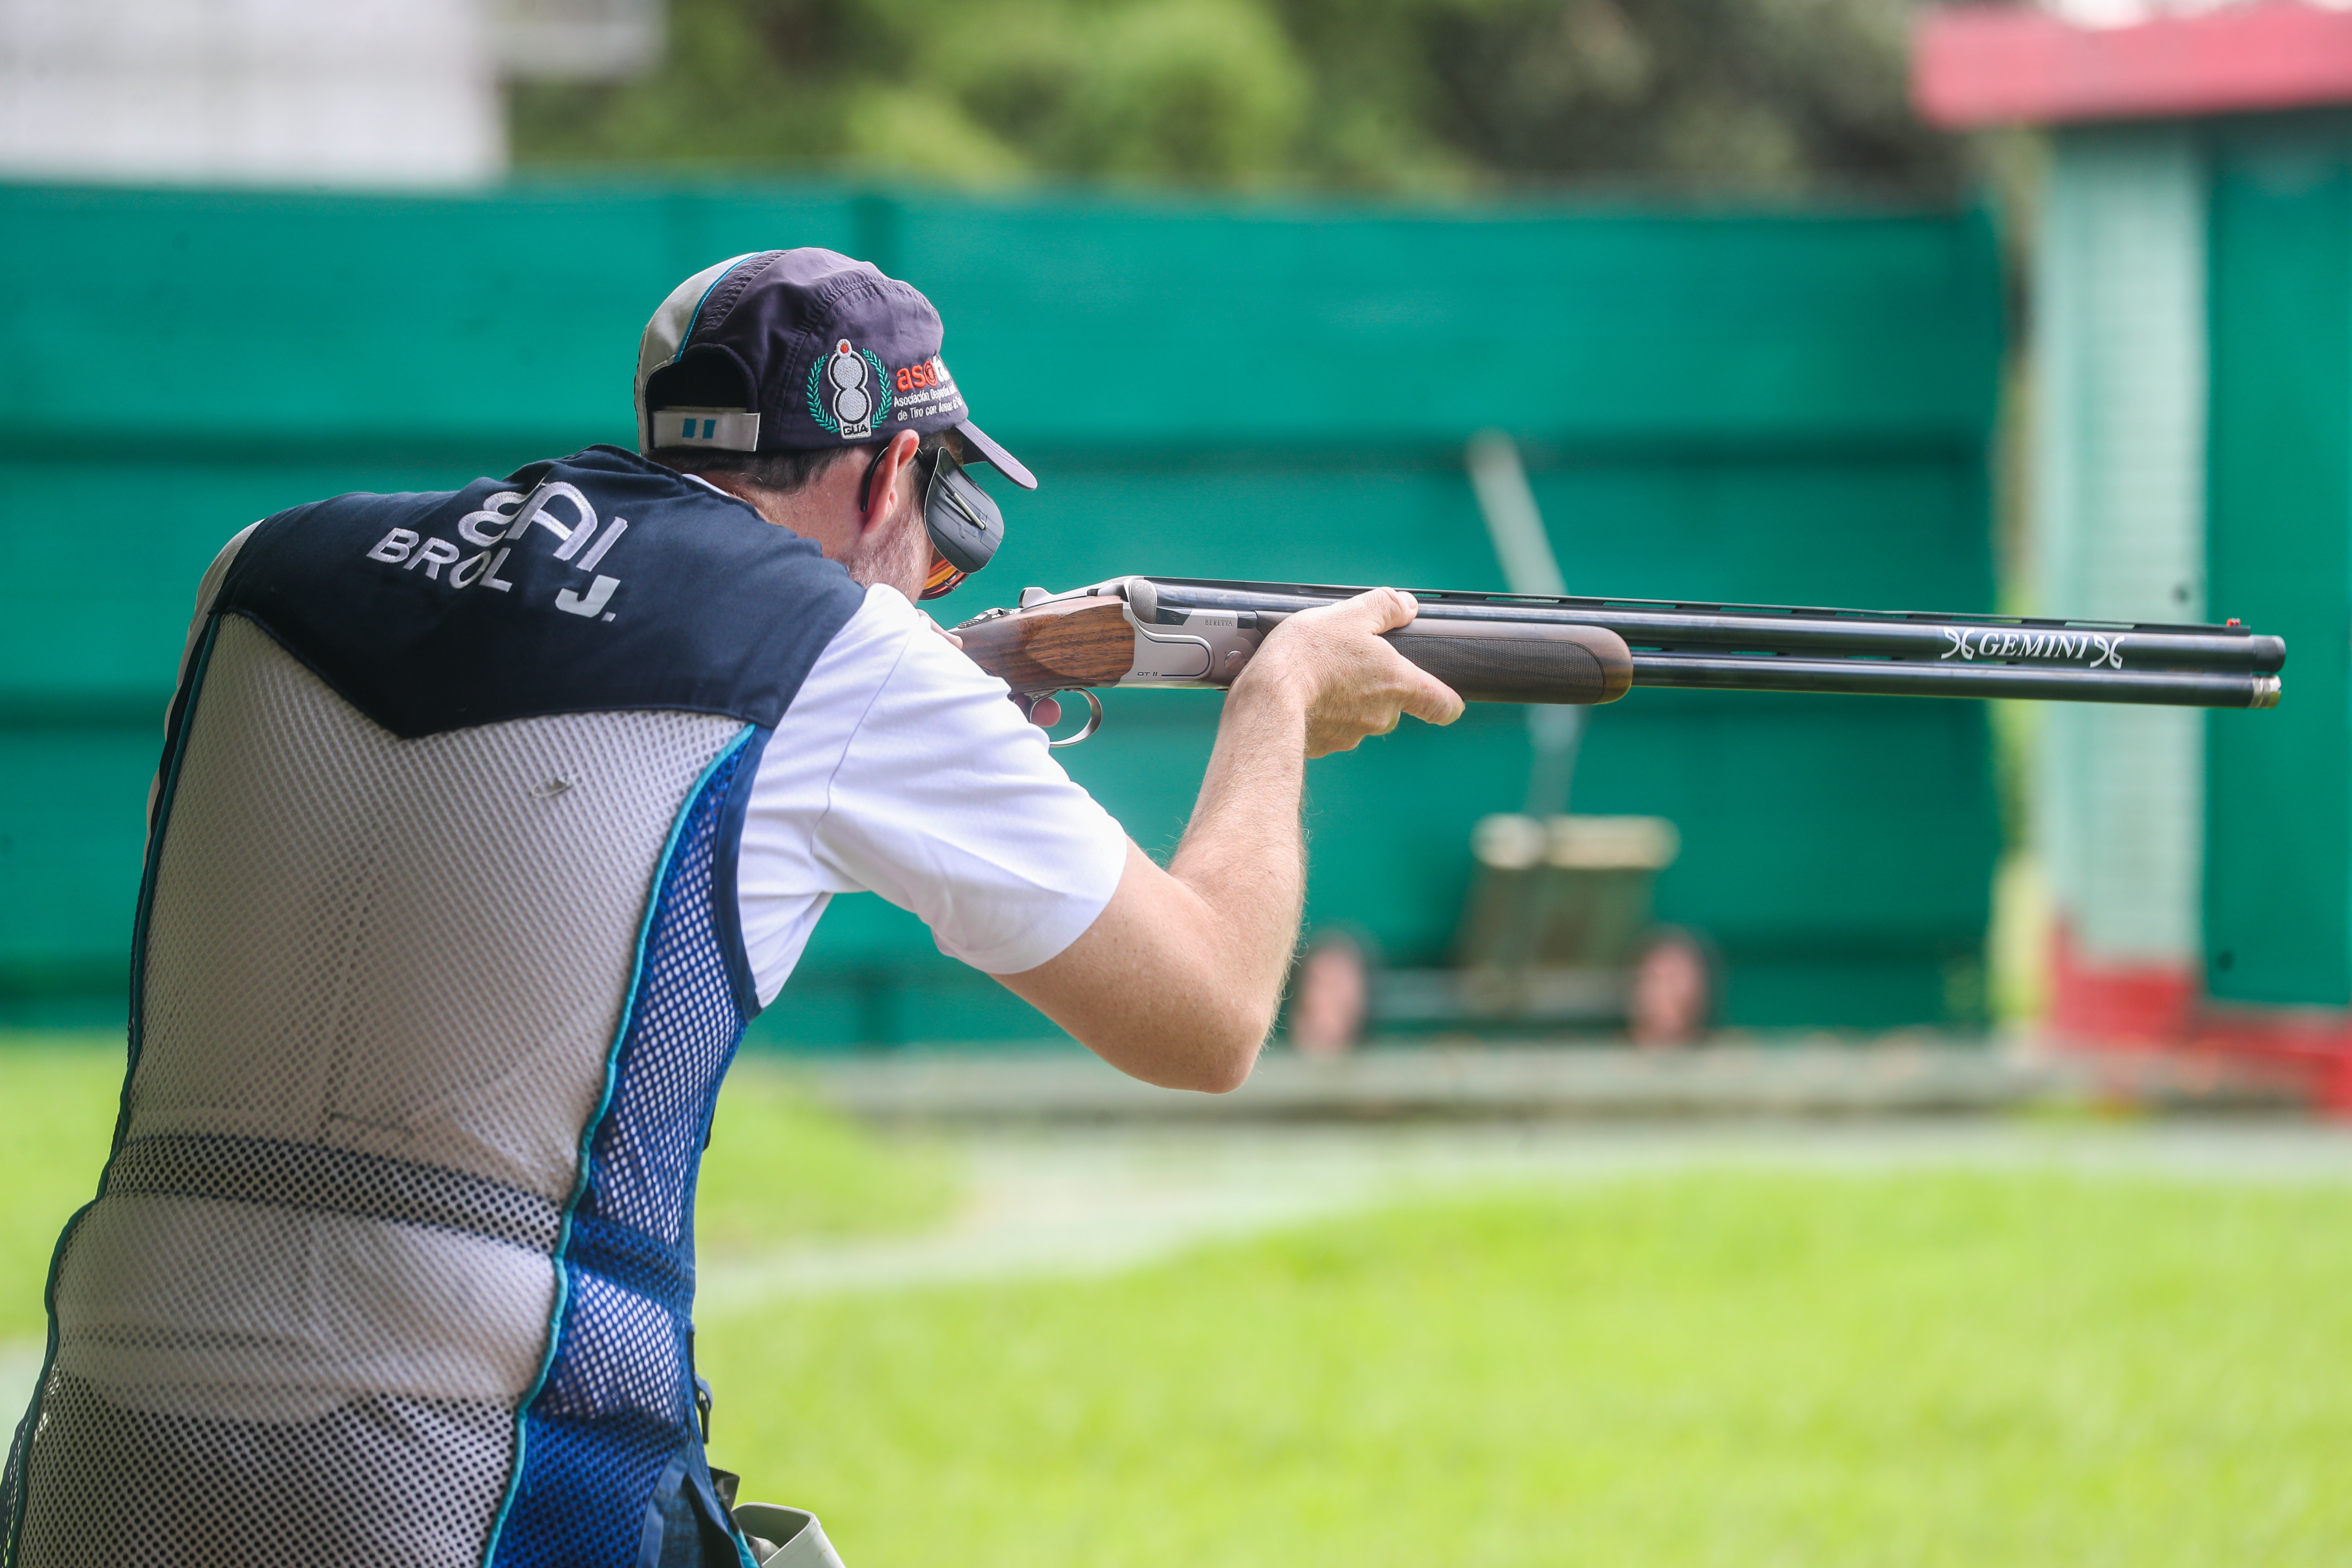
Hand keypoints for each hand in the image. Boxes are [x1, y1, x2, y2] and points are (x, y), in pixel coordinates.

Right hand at [1241, 588, 1463, 756]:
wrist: (1268, 700)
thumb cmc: (1310, 656)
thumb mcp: (1351, 615)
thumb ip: (1385, 607)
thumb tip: (1407, 606)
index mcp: (1399, 684)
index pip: (1443, 706)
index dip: (1446, 702)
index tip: (1442, 698)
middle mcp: (1382, 715)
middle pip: (1394, 705)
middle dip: (1377, 686)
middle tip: (1350, 663)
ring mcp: (1353, 735)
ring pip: (1360, 716)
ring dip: (1347, 699)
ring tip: (1319, 676)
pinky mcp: (1325, 746)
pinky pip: (1331, 728)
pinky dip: (1322, 714)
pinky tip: (1303, 696)